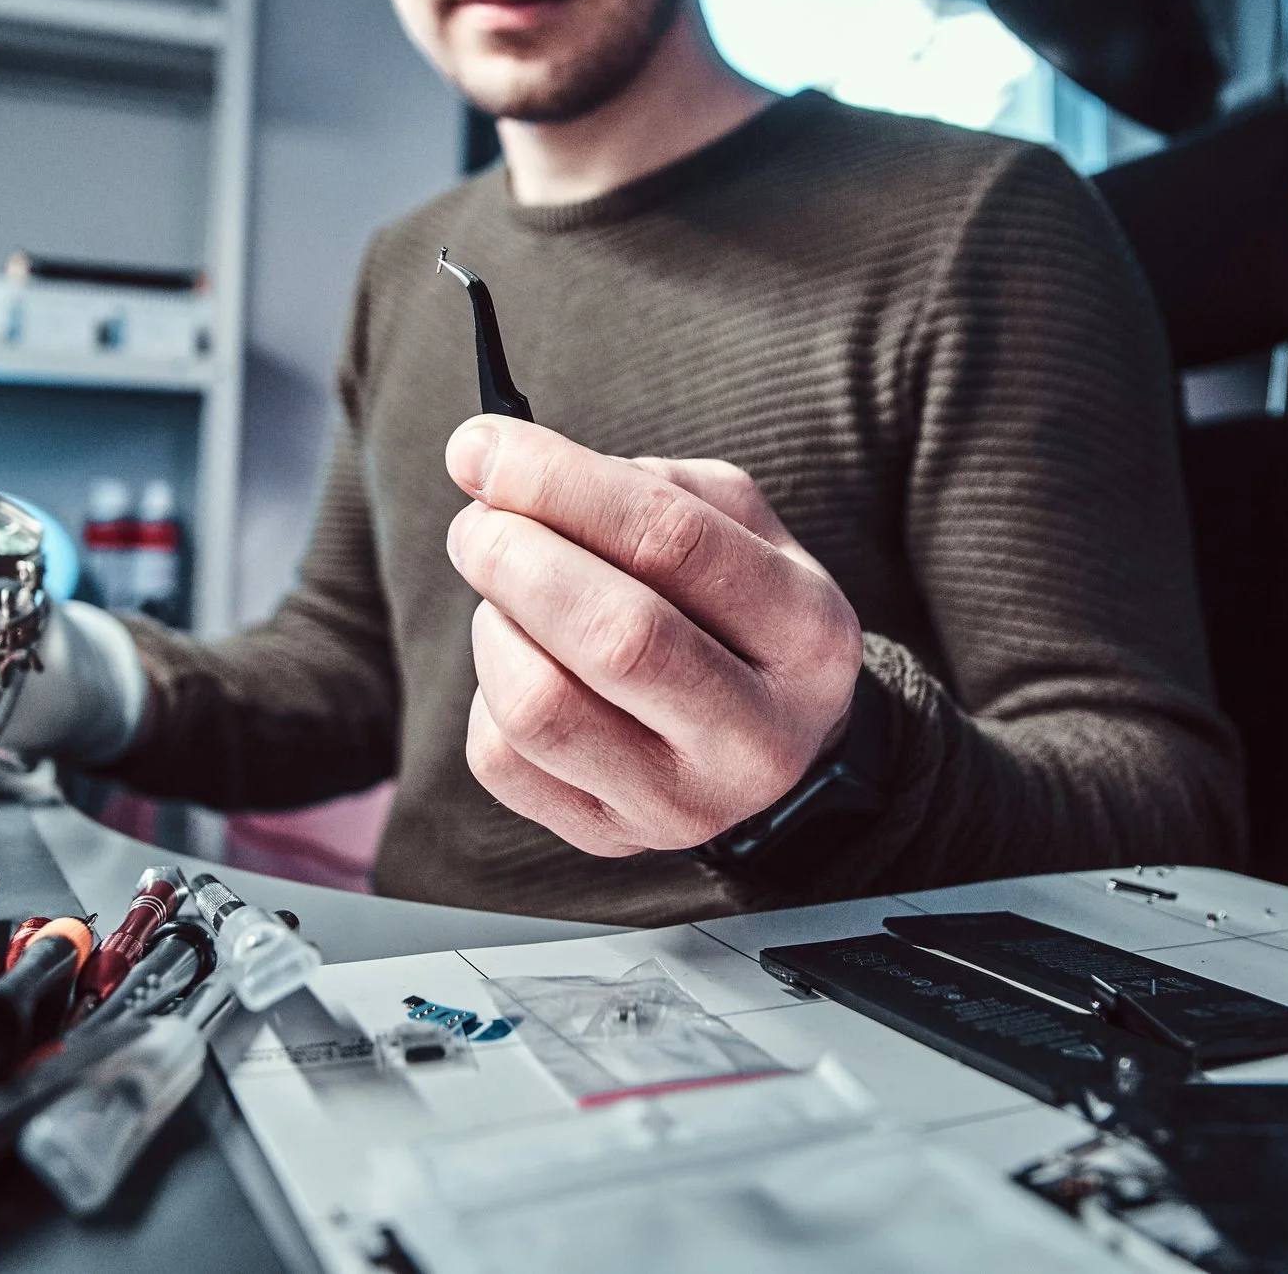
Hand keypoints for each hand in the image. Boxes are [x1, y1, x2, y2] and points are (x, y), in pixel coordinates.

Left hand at [444, 416, 862, 857]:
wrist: (762, 738)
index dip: (561, 484)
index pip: (673, 542)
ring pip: (540, 707)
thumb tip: (506, 467)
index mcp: (809, 634)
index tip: (482, 448)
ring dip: (494, 625)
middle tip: (477, 523)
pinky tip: (522, 663)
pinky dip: (487, 692)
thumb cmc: (733, 610)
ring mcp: (684, 804)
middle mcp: (758, 735)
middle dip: (517, 557)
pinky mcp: (609, 839)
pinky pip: (502, 760)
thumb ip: (639, 484)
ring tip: (506, 594)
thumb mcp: (733, 525)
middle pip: (615, 636)